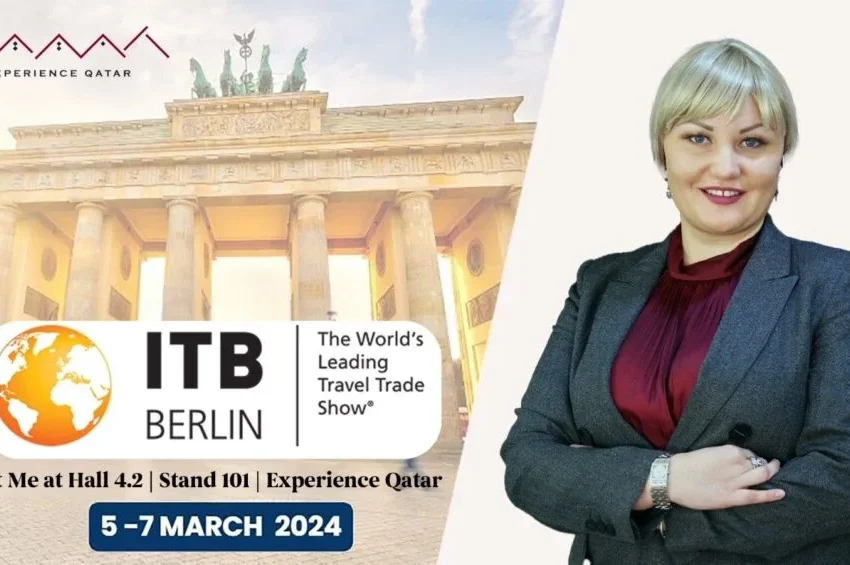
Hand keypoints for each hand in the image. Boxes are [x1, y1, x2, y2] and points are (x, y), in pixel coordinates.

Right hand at [667, 445, 784, 509]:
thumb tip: (735, 459)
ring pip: (762, 475)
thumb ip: (723, 455)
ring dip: (772, 472)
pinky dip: (771, 494)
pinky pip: (756, 496)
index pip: (748, 452)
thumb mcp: (707, 451)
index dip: (751, 456)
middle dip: (769, 463)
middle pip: (759, 462)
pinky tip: (781, 493)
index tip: (751, 459)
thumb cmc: (686, 464)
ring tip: (777, 470)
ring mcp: (735, 482)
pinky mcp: (732, 497)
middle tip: (774, 463)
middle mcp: (736, 464)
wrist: (672, 478)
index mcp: (729, 450)